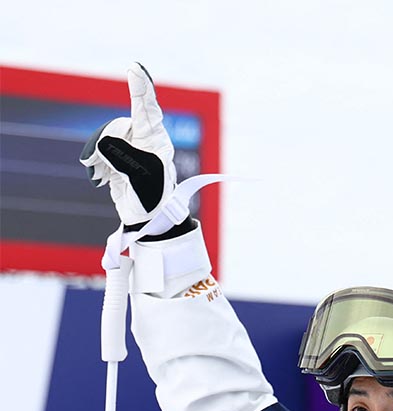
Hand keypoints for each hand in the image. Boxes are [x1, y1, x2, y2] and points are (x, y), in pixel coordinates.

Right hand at [80, 63, 176, 227]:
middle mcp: (143, 139)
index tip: (135, 68)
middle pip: (115, 126)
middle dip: (106, 144)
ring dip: (97, 157)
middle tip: (109, 168)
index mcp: (155, 140)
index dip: (141, 87)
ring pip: (103, 138)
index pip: (147, 108)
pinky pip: (96, 151)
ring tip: (104, 176)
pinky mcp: (116, 157)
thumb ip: (123, 156)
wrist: (147, 218)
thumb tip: (105, 142)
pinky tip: (102, 179)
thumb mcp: (142, 177)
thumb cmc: (153, 197)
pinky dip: (94, 164)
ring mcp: (129, 147)